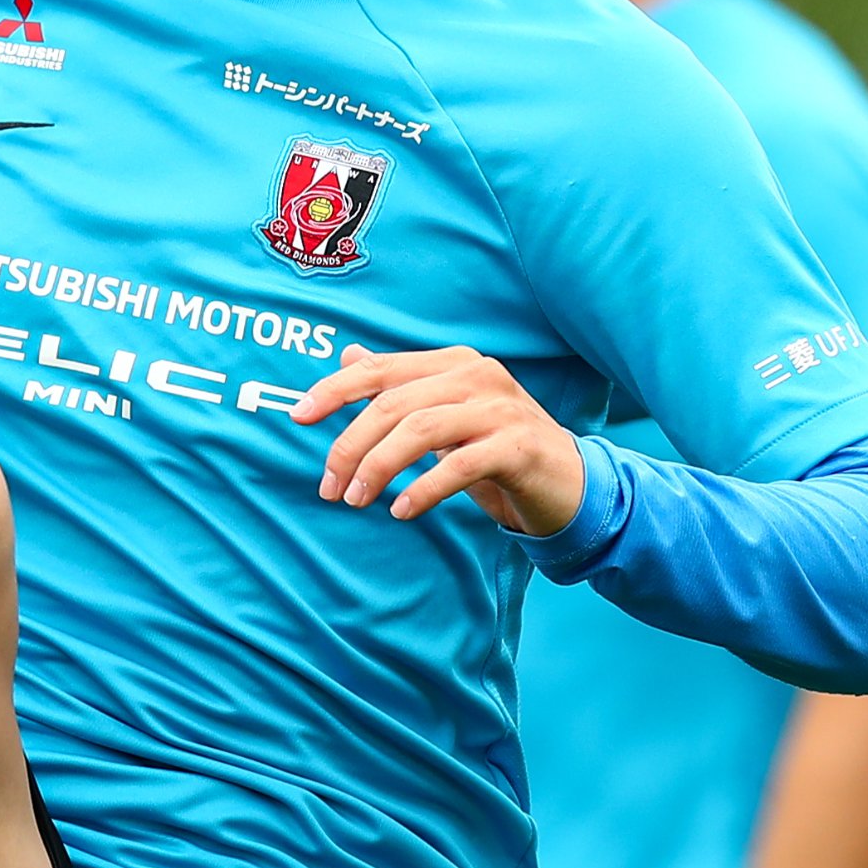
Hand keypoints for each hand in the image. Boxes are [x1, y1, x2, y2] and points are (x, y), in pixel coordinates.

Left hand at [291, 344, 584, 533]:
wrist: (569, 485)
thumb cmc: (498, 451)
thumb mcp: (446, 417)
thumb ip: (401, 387)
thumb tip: (347, 357)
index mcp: (454, 362)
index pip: (381, 370)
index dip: (335, 390)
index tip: (298, 415)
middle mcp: (477, 375)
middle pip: (393, 404)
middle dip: (351, 446)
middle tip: (330, 488)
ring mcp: (501, 408)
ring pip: (420, 430)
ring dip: (378, 468)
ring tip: (357, 500)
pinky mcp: (519, 446)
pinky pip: (458, 466)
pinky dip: (422, 490)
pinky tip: (401, 511)